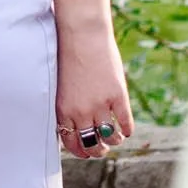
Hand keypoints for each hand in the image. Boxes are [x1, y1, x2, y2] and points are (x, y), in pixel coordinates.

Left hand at [56, 30, 134, 159]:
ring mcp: (100, 105)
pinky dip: (127, 131)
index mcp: (63, 111)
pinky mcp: (117, 97)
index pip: (72, 143)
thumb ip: (67, 107)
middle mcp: (81, 112)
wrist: (82, 36)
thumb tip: (73, 127)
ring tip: (115, 138)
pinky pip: (125, 124)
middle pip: (92, 145)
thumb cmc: (68, 58)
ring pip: (110, 138)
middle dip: (98, 151)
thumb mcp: (61, 87)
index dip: (81, 152)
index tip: (86, 152)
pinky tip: (126, 129)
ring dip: (113, 141)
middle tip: (102, 148)